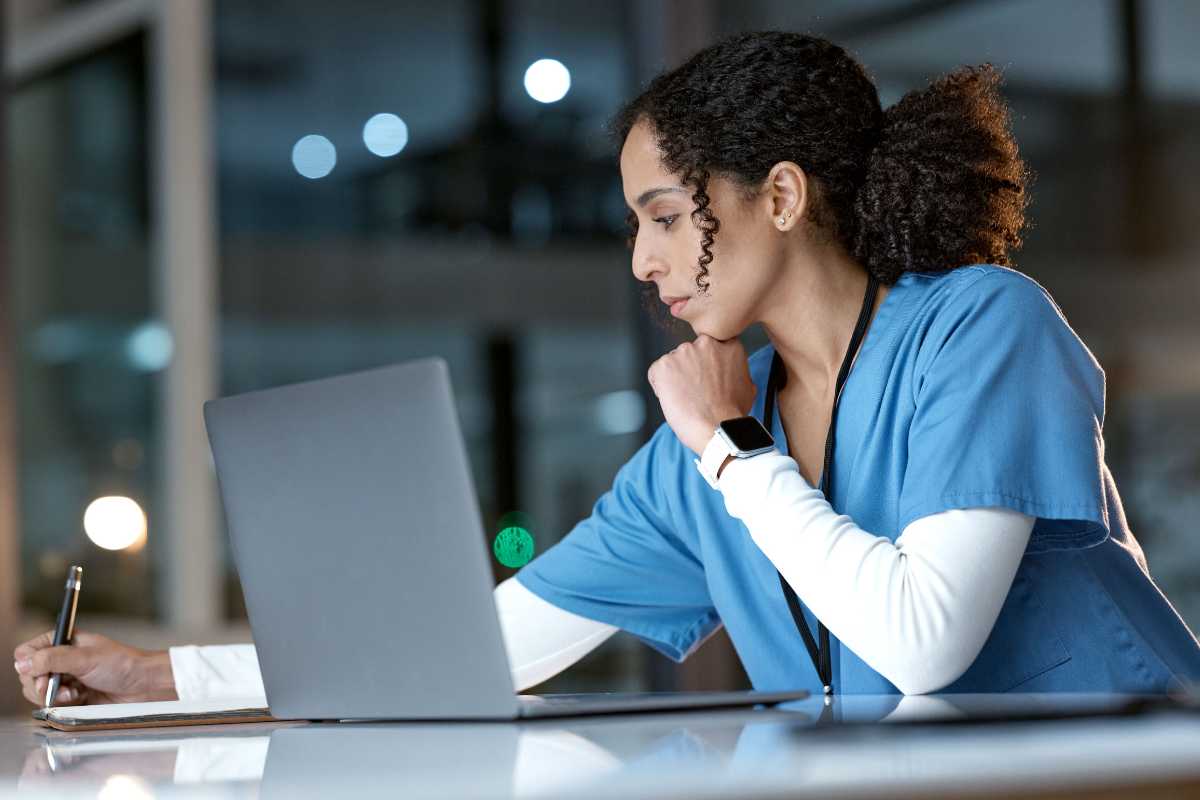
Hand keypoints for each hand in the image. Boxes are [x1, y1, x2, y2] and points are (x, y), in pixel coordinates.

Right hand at [13, 630, 177, 706]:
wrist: (143, 685)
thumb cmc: (122, 664)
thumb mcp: (86, 659)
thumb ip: (53, 659)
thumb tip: (22, 662)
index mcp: (62, 642)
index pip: (26, 652)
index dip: (28, 666)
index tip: (42, 675)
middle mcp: (60, 660)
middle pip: (28, 676)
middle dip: (42, 686)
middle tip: (64, 688)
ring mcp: (65, 679)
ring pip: (37, 693)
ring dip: (53, 697)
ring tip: (75, 694)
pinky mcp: (71, 696)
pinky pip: (52, 705)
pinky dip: (62, 705)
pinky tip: (80, 699)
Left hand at [647, 334, 756, 455]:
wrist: (717, 429)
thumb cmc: (731, 413)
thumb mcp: (747, 386)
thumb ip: (736, 371)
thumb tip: (732, 374)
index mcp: (728, 346)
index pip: (711, 347)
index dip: (706, 364)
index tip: (707, 376)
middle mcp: (705, 344)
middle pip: (690, 353)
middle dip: (690, 369)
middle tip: (696, 391)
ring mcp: (683, 353)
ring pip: (673, 362)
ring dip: (675, 377)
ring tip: (686, 398)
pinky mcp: (663, 365)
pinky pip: (656, 373)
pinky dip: (660, 386)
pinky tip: (674, 400)